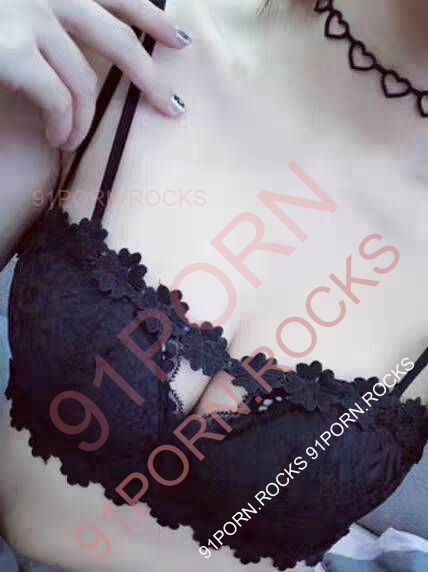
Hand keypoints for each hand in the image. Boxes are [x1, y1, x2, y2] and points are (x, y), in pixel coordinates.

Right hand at [0, 0, 190, 150]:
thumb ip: (50, 19)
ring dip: (85, 120)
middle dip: (150, 77)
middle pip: (116, 36)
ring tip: (72, 139)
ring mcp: (27, 14)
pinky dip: (64, 126)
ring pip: (84, 81)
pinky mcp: (12, 48)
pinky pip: (59, 100)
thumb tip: (82, 47)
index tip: (179, 40)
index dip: (151, 16)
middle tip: (173, 108)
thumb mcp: (16, 10)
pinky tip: (58, 139)